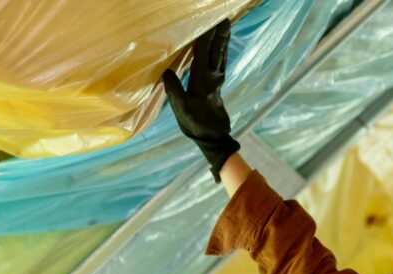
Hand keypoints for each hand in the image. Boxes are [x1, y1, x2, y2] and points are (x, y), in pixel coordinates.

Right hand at [162, 18, 240, 181]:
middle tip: (224, 17)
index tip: (209, 22)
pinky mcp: (218, 83)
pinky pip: (221, 61)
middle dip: (219, 33)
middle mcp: (213, 76)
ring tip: (226, 24)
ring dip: (223, 39)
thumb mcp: (181, 108)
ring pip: (221, 54)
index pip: (203, 53)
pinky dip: (222, 50)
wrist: (213, 136)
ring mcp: (217, 79)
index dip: (205, 36)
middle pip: (216, 50)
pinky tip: (222, 45)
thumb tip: (166, 72)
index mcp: (202, 79)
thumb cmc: (196, 122)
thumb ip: (174, 90)